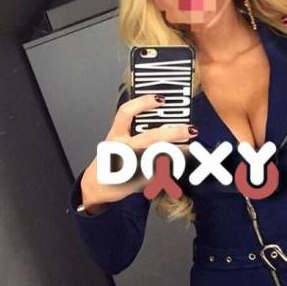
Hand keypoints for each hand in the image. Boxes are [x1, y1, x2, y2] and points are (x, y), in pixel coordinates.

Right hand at [81, 93, 195, 208]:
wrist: (96, 186)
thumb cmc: (110, 161)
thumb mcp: (116, 143)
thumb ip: (134, 133)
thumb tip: (162, 126)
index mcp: (116, 135)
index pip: (126, 113)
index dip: (143, 103)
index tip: (161, 99)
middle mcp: (121, 148)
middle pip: (150, 137)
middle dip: (173, 132)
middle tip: (189, 129)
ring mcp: (129, 164)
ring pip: (157, 157)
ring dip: (177, 152)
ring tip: (190, 147)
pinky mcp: (135, 180)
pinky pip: (156, 173)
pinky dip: (168, 169)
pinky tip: (179, 165)